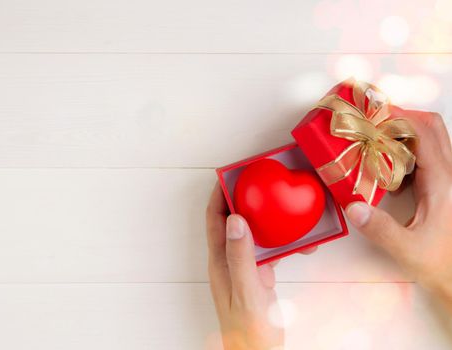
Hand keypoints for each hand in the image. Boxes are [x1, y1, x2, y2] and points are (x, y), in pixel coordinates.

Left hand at [206, 183, 282, 349]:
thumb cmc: (246, 328)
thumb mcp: (245, 290)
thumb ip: (240, 256)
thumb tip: (235, 219)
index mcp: (220, 261)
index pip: (215, 219)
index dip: (219, 196)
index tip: (228, 176)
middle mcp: (230, 261)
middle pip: (233, 221)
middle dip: (244, 200)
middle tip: (259, 183)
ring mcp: (245, 269)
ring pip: (254, 235)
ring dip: (266, 220)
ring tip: (281, 206)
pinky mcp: (259, 278)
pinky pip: (269, 251)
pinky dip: (282, 242)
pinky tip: (296, 240)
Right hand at [345, 108, 451, 312]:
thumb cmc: (443, 265)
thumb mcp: (408, 249)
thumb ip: (380, 229)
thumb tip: (354, 207)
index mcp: (442, 184)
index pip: (425, 135)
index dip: (401, 117)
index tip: (376, 113)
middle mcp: (448, 177)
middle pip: (433, 129)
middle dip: (404, 118)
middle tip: (376, 122)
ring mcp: (446, 182)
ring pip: (431, 143)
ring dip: (405, 136)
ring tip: (377, 143)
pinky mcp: (441, 190)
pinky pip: (426, 160)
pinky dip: (405, 155)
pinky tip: (388, 173)